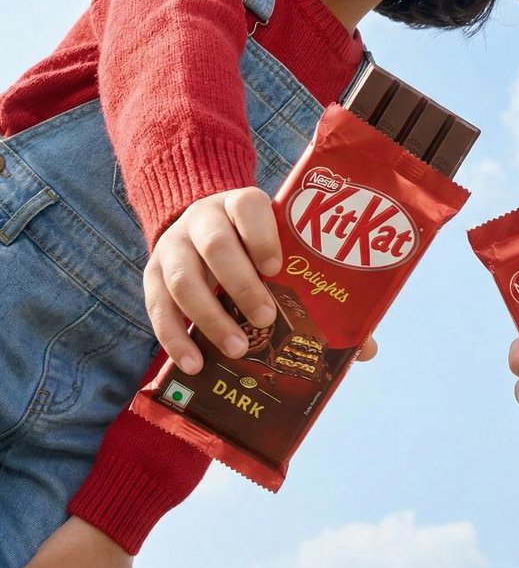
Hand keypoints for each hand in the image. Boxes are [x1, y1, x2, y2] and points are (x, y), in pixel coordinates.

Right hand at [144, 187, 282, 372]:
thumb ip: (284, 257)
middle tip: (266, 319)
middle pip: (216, 247)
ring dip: (211, 319)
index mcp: (236, 204)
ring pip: (183, 281)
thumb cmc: (247, 240)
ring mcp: (172, 245)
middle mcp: (201, 219)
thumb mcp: (265, 234)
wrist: (199, 225)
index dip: (261, 237)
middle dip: (242, 286)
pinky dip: (176, 339)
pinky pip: (158, 308)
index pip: (247, 207)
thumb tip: (317, 311)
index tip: (275, 268)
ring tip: (236, 348)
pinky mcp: (152, 274)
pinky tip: (194, 363)